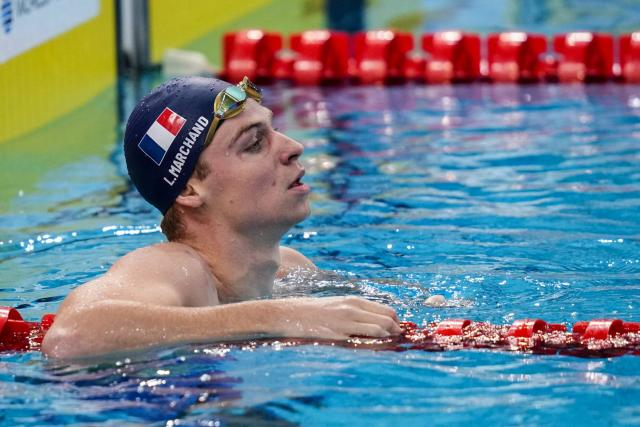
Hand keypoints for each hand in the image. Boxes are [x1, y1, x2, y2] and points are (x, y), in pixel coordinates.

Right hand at [274, 296, 400, 339]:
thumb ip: (355, 312)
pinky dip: (374, 344)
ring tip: (388, 346)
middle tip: (396, 340)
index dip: (395, 322)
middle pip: (388, 318)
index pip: (386, 310)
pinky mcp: (339, 334)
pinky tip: (373, 350)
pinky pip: (365, 340)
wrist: (290, 314)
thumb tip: (373, 323)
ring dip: (389, 338)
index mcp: (354, 301)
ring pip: (381, 328)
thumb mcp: (337, 306)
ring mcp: (347, 321)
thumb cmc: (313, 311)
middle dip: (396, 330)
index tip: (396, 331)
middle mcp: (353, 309)